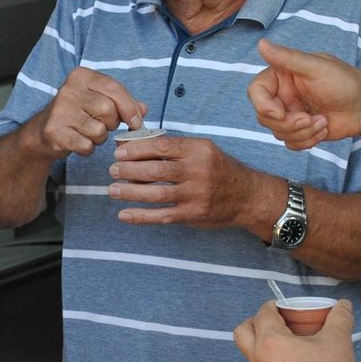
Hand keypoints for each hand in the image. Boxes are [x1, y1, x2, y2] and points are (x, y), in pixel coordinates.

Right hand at [30, 67, 146, 158]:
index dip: (130, 106)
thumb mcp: (99, 100)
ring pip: (99, 130)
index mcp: (81, 76)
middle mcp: (69, 90)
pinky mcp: (55, 132)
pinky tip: (79, 142)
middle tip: (104, 125)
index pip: (113, 87)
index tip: (136, 121)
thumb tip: (143, 109)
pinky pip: (86, 145)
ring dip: (99, 137)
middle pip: (108, 109)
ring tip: (89, 133)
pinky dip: (88, 148)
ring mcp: (60, 111)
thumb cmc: (77, 113)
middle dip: (112, 123)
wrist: (43, 132)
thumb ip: (123, 102)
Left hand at [108, 134, 256, 229]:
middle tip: (113, 170)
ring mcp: (195, 195)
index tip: (119, 152)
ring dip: (130, 192)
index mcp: (198, 150)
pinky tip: (124, 215)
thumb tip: (138, 145)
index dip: (136, 149)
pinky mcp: (193, 215)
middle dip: (129, 170)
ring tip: (113, 189)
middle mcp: (197, 172)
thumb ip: (175, 148)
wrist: (247, 196)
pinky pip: (162, 216)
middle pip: (156, 170)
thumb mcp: (203, 150)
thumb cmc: (219, 170)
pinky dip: (141, 216)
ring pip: (156, 194)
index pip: (161, 147)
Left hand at [234, 298, 357, 361]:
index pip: (263, 314)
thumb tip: (343, 305)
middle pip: (242, 334)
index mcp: (271, 342)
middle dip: (252, 324)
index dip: (272, 306)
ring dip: (266, 357)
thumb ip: (340, 318)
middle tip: (270, 325)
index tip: (281, 307)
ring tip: (289, 359)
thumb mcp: (338, 341)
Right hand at [249, 39, 360, 148]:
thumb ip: (288, 57)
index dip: (263, 105)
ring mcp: (291, 114)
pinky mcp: (301, 131)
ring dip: (302, 132)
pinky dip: (307, 141)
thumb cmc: (345, 81)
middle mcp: (283, 96)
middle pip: (264, 117)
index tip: (280, 113)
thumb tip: (261, 44)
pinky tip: (323, 128)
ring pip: (278, 133)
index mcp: (282, 77)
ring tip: (323, 122)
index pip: (256, 91)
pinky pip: (291, 143)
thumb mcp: (316, 67)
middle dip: (287, 123)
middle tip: (309, 119)